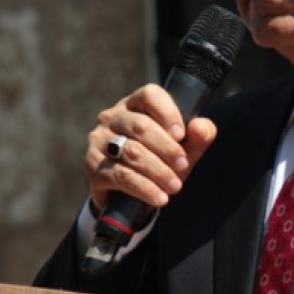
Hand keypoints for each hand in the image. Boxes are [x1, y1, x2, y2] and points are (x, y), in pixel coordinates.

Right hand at [85, 84, 216, 209]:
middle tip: (184, 166)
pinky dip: (144, 188)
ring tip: (175, 186)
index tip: (182, 135)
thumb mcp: (184, 149)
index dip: (168, 113)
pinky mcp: (92, 166)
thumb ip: (198, 136)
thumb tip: (201, 127)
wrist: (129, 194)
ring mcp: (99, 141)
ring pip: (132, 152)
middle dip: (167, 149)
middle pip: (141, 126)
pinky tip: (159, 197)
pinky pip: (120, 175)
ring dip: (158, 171)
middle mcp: (113, 117)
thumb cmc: (159, 161)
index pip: (150, 95)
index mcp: (135, 104)